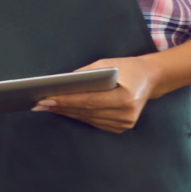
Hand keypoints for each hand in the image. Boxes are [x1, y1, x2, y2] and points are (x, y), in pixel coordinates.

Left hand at [36, 55, 170, 132]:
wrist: (151, 79)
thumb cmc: (126, 68)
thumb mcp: (106, 64)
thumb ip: (85, 74)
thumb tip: (60, 83)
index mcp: (126, 98)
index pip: (89, 101)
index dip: (67, 101)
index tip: (46, 98)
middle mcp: (127, 114)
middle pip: (86, 112)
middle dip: (61, 107)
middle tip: (39, 103)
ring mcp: (125, 123)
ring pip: (88, 119)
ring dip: (66, 113)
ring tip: (46, 106)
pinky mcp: (122, 127)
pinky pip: (94, 122)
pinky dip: (78, 116)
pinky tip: (63, 110)